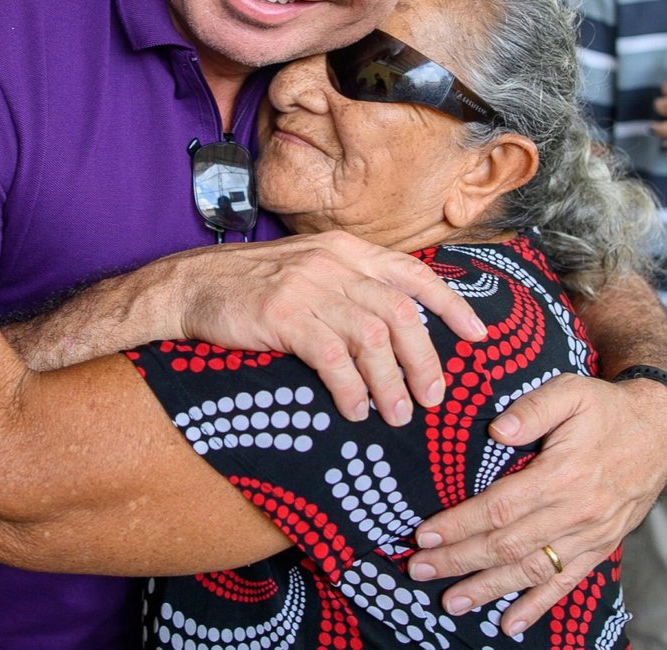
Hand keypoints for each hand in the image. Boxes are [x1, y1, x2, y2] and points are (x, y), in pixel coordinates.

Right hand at [173, 231, 488, 426]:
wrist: (189, 287)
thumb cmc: (252, 288)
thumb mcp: (310, 272)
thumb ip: (352, 290)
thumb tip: (400, 331)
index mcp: (347, 250)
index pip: (413, 275)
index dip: (451, 306)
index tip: (477, 337)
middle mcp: (334, 263)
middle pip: (401, 314)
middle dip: (425, 360)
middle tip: (434, 398)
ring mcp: (308, 287)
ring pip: (373, 338)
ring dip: (391, 383)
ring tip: (398, 415)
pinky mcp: (282, 315)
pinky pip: (332, 357)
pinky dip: (350, 389)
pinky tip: (354, 411)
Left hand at [407, 374, 666, 634]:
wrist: (660, 430)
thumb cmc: (607, 408)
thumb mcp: (571, 392)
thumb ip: (533, 409)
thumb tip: (497, 430)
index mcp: (563, 474)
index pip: (500, 507)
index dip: (460, 524)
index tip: (424, 534)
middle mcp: (576, 512)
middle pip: (508, 545)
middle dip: (459, 560)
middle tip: (419, 569)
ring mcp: (590, 535)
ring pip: (531, 570)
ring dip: (488, 588)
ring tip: (451, 601)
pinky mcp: (601, 547)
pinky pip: (566, 583)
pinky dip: (537, 605)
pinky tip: (510, 625)